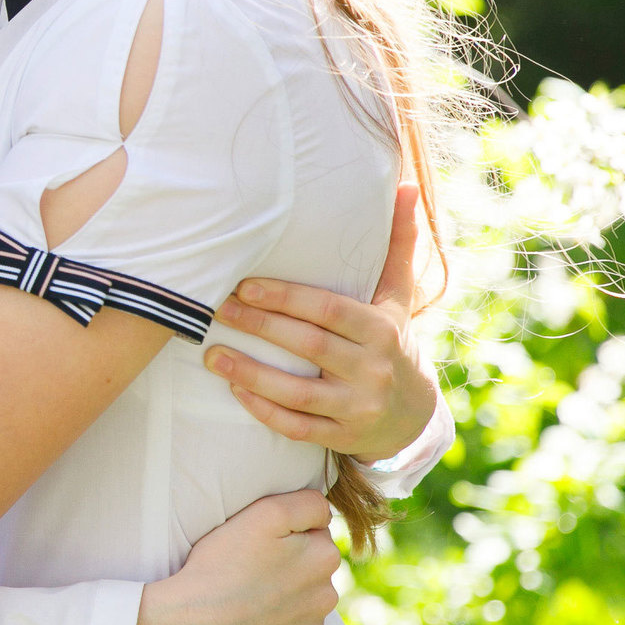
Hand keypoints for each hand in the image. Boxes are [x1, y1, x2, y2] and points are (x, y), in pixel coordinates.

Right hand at [127, 489, 341, 624]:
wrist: (193, 624)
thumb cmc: (223, 564)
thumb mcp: (265, 514)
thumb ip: (307, 504)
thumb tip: (325, 513)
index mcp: (324, 558)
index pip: (315, 534)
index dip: (286, 535)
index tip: (259, 544)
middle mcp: (327, 596)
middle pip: (311, 571)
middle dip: (289, 567)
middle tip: (249, 569)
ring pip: (302, 603)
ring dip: (284, 598)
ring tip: (247, 596)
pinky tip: (249, 622)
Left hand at [200, 182, 439, 462]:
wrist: (413, 416)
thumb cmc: (391, 342)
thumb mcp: (397, 298)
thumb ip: (397, 245)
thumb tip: (406, 187)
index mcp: (382, 330)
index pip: (329, 310)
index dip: (286, 298)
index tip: (244, 286)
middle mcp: (373, 370)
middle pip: (309, 346)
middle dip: (259, 327)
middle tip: (215, 309)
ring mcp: (357, 408)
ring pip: (298, 393)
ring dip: (250, 375)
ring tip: (211, 355)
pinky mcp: (341, 438)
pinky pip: (297, 427)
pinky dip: (264, 411)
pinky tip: (235, 391)